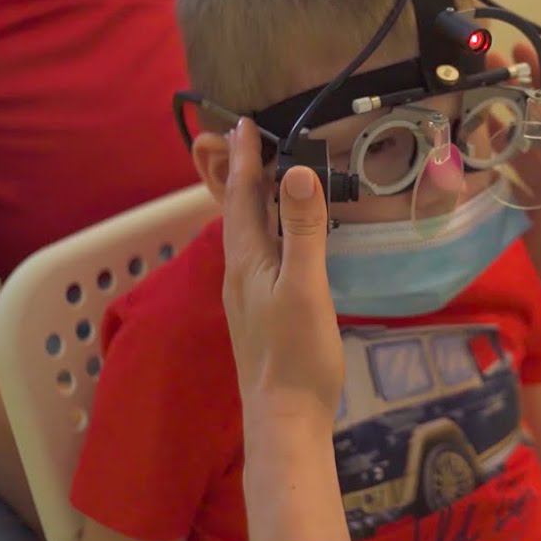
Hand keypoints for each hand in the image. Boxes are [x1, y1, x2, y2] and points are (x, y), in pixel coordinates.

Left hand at [221, 118, 343, 421]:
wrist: (284, 418)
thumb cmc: (297, 354)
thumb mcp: (306, 287)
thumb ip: (303, 230)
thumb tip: (298, 171)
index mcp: (247, 259)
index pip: (243, 195)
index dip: (246, 158)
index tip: (245, 122)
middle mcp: (240, 271)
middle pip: (235, 210)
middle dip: (238, 171)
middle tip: (241, 138)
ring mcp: (247, 293)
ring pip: (244, 232)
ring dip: (248, 198)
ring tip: (258, 175)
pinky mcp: (260, 310)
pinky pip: (256, 251)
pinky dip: (262, 226)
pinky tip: (276, 236)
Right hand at [487, 45, 540, 354]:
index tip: (524, 53)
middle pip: (535, 126)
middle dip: (511, 95)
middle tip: (481, 64)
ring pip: (515, 156)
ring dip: (493, 129)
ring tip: (464, 102)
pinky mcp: (531, 228)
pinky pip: (505, 195)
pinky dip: (486, 177)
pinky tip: (461, 160)